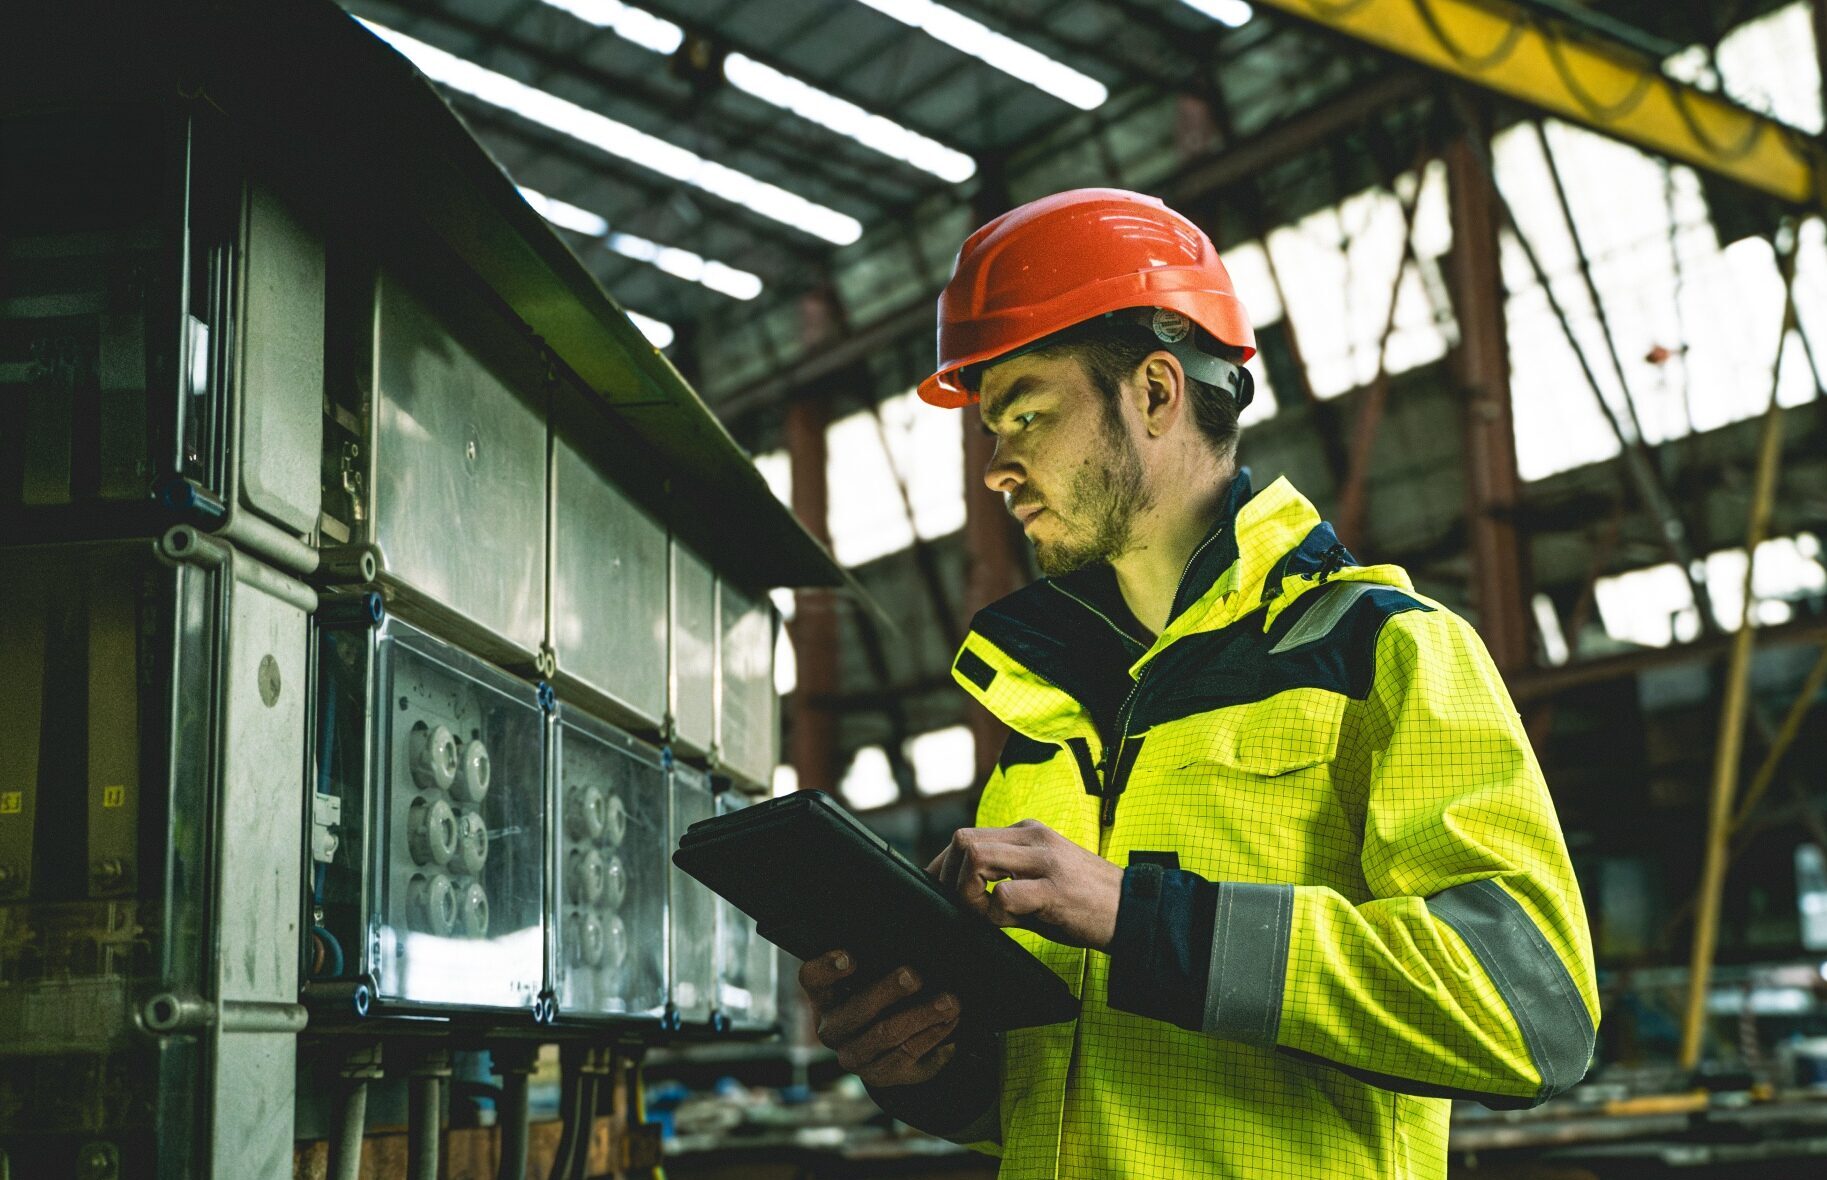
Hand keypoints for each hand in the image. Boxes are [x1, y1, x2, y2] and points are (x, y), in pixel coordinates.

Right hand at [798, 951, 961, 1086]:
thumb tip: (911, 921)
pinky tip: (952, 1024)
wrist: (889, 1045)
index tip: (851, 956)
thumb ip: (879, 954)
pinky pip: (908, 1059)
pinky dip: (934, 1039)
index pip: (812, 979)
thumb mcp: (873, 974)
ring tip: (950, 1002)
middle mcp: (833, 1029)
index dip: (827, 968)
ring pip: (888, 1037)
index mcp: (825, 996)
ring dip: (922, 1017)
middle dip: (888, 992)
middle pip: (856, 1012)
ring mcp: (856, 1056)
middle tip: (915, 975)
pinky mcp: (881, 1076)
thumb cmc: (881, 992)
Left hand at [927, 819, 1122, 951]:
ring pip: (976, 857)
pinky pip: (1003, 894)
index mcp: (1028, 832)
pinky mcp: (1055, 889)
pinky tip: (1009, 923)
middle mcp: (1034, 836)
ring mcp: (1045, 860)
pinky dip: (994, 913)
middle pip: (963, 840)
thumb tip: (959, 898)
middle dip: (949, 879)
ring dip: (967, 892)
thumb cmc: (1085, 902)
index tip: (942, 893)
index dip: (944, 867)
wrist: (1136, 912)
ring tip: (985, 913)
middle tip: (962, 907)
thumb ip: (1004, 879)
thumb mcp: (1041, 878)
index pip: (967, 836)